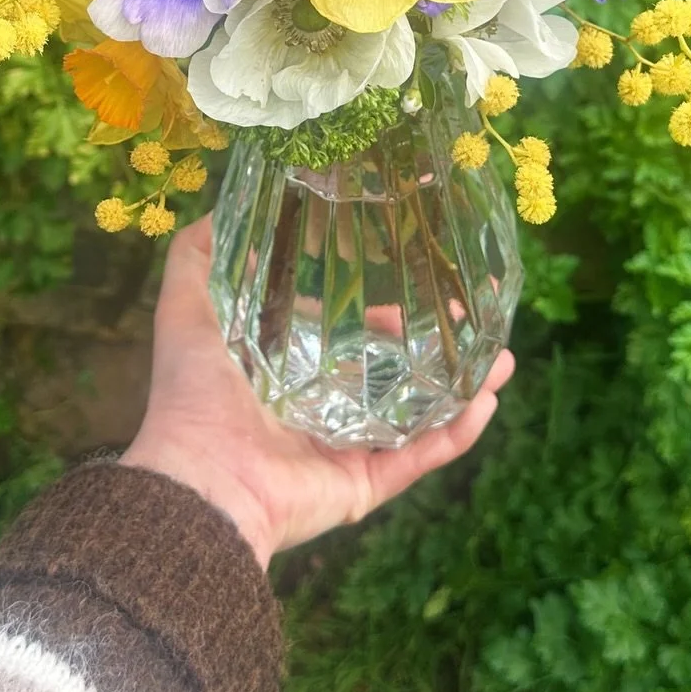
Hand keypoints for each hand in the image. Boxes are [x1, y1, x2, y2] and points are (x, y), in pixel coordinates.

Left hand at [121, 215, 514, 568]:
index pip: (350, 332)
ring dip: (464, 385)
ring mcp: (348, 448)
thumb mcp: (187, 310)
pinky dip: (457, 432)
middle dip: (440, 344)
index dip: (389, 307)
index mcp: (290, 371)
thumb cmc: (193, 395)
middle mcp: (323, 409)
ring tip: (503, 356)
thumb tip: (222, 208)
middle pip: (395, 371)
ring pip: (421, 412)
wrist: (200, 481)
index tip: (424, 275)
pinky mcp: (364, 483)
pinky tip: (486, 399)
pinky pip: (421, 457)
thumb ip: (197, 258)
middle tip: (476, 312)